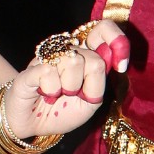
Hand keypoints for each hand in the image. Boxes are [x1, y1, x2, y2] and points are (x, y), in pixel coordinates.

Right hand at [1, 20, 129, 138]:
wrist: (33, 124)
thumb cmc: (62, 111)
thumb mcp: (91, 101)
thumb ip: (100, 79)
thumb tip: (110, 55)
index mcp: (85, 54)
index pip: (103, 29)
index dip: (117, 42)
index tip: (121, 66)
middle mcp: (67, 50)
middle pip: (93, 57)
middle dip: (89, 84)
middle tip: (75, 93)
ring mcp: (49, 56)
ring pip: (73, 61)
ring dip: (69, 87)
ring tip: (58, 93)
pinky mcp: (31, 66)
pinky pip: (49, 71)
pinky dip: (51, 89)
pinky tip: (45, 93)